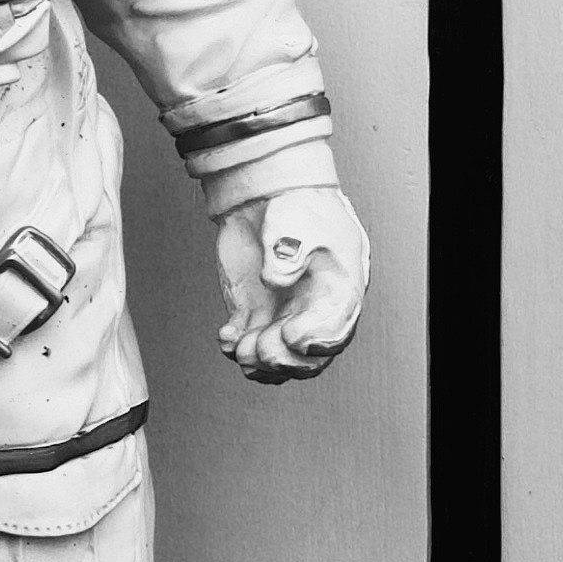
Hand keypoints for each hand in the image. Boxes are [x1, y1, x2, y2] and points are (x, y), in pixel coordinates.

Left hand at [216, 190, 369, 384]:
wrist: (267, 198)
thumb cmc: (295, 207)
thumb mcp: (296, 220)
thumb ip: (289, 250)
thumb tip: (276, 280)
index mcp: (336, 291)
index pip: (335, 329)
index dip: (315, 341)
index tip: (291, 333)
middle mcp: (312, 311)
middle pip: (308, 359)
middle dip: (284, 362)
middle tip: (262, 348)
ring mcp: (283, 316)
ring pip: (277, 359)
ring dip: (257, 363)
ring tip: (239, 347)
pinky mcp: (256, 315)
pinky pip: (248, 344)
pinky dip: (234, 348)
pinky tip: (226, 335)